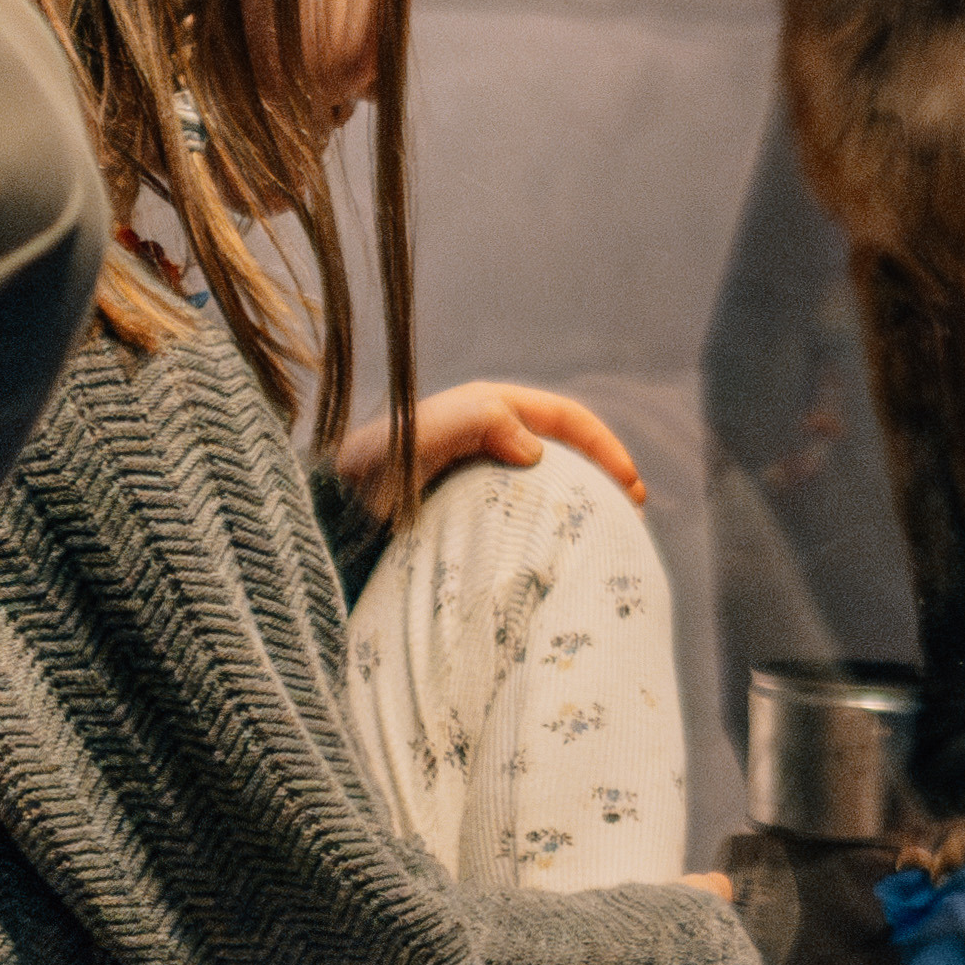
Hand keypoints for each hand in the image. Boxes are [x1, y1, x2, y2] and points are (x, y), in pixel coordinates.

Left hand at [323, 377, 647, 527]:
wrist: (333, 510)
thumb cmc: (375, 466)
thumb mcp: (426, 431)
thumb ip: (479, 422)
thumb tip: (537, 451)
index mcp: (490, 408)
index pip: (567, 418)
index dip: (604, 447)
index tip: (631, 488)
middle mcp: (490, 436)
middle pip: (565, 451)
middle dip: (603, 478)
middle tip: (630, 517)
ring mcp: (481, 474)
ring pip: (547, 484)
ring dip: (580, 505)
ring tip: (603, 539)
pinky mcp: (469, 509)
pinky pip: (522, 514)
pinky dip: (548, 530)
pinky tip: (554, 556)